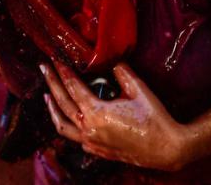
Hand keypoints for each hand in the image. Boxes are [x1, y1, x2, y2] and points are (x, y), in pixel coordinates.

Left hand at [42, 62, 191, 171]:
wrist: (166, 149)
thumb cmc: (154, 119)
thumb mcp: (139, 90)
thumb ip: (122, 72)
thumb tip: (112, 59)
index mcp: (97, 113)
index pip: (73, 87)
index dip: (63, 71)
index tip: (55, 59)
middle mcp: (89, 128)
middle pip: (62, 104)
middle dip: (51, 83)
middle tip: (44, 68)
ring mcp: (92, 142)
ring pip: (63, 126)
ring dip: (52, 109)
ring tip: (46, 95)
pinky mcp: (97, 150)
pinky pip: (75, 137)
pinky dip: (67, 125)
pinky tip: (68, 118)